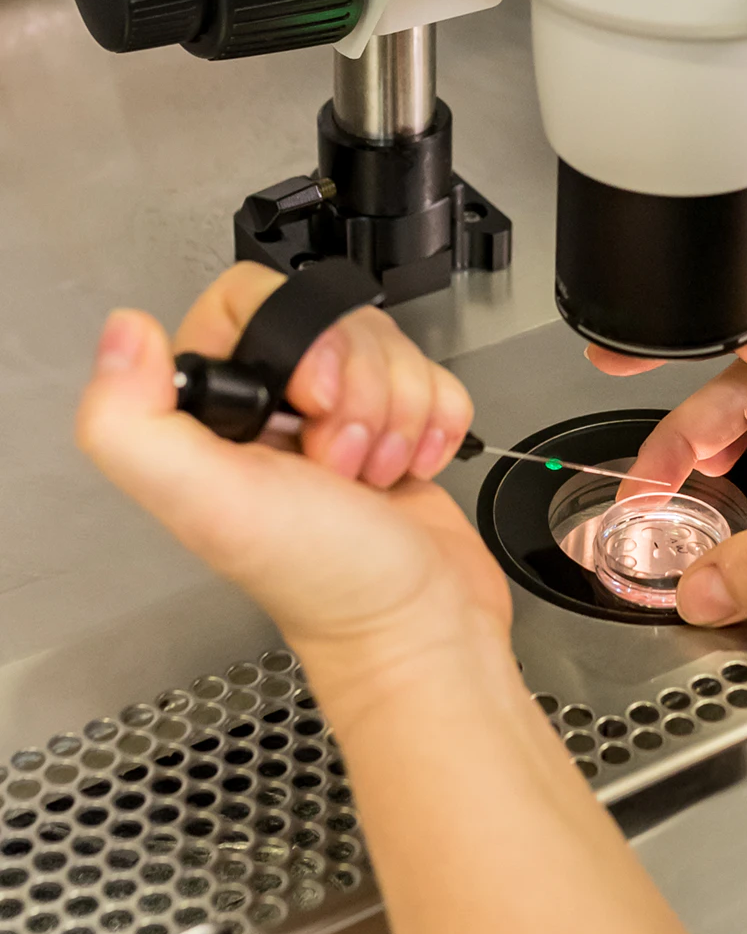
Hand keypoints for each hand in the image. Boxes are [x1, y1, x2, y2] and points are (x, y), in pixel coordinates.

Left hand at [76, 264, 507, 680]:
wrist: (423, 630)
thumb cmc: (325, 583)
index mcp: (214, 415)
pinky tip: (410, 469)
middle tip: (341, 456)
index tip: (313, 400)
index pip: (252, 303)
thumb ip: (134, 424)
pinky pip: (433, 376)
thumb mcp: (209, 503)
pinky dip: (436, 420)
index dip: (302, 340)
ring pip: (388, 345)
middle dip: (362, 386)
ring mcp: (339, 420)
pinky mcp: (398, 430)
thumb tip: (122, 332)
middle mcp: (272, 413)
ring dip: (400, 411)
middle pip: (334, 320)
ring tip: (373, 474)